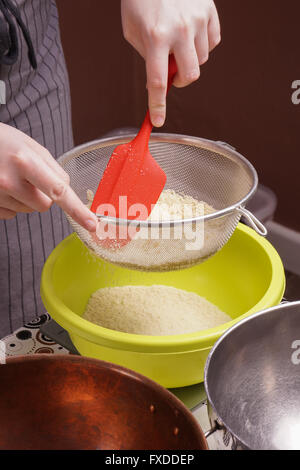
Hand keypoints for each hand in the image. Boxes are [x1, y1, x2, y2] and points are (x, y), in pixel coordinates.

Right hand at [0, 123, 96, 230]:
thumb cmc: (1, 142)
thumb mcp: (29, 145)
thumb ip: (51, 168)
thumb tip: (65, 190)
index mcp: (25, 162)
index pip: (59, 191)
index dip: (78, 210)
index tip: (92, 224)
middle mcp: (9, 181)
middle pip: (45, 205)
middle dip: (43, 194)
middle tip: (28, 176)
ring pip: (29, 210)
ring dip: (26, 198)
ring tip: (11, 177)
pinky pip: (12, 214)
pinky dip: (12, 203)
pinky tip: (2, 187)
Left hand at [121, 0, 220, 126]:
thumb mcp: (132, 29)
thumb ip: (147, 56)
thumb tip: (162, 77)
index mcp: (155, 36)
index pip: (157, 81)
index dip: (157, 105)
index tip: (157, 121)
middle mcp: (179, 30)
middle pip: (189, 75)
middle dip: (180, 80)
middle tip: (171, 72)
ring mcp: (197, 20)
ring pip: (201, 60)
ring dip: (189, 59)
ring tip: (177, 42)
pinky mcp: (209, 11)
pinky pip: (212, 42)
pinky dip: (202, 45)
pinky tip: (191, 34)